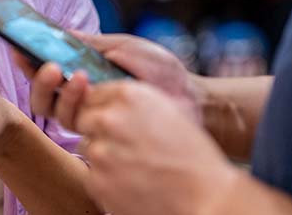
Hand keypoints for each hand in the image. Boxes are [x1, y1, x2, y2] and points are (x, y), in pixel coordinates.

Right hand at [14, 33, 202, 129]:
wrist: (189, 95)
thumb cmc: (160, 70)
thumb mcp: (124, 46)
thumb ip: (93, 43)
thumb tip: (62, 31)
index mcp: (82, 74)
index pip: (46, 72)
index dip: (28, 62)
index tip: (19, 47)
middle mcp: (81, 98)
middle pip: (42, 97)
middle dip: (38, 80)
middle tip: (48, 65)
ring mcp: (91, 117)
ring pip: (53, 112)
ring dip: (57, 91)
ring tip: (71, 74)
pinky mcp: (103, 133)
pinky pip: (77, 126)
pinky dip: (78, 103)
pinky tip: (89, 86)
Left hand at [75, 81, 236, 214]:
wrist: (206, 197)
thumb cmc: (190, 154)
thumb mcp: (162, 109)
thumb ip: (128, 102)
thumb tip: (97, 98)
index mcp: (128, 94)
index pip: (93, 94)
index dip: (104, 109)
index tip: (118, 123)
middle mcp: (109, 118)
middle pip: (84, 119)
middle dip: (99, 130)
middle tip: (125, 146)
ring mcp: (101, 150)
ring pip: (87, 147)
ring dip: (103, 155)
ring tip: (134, 166)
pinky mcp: (97, 180)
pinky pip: (90, 174)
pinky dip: (105, 179)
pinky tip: (131, 182)